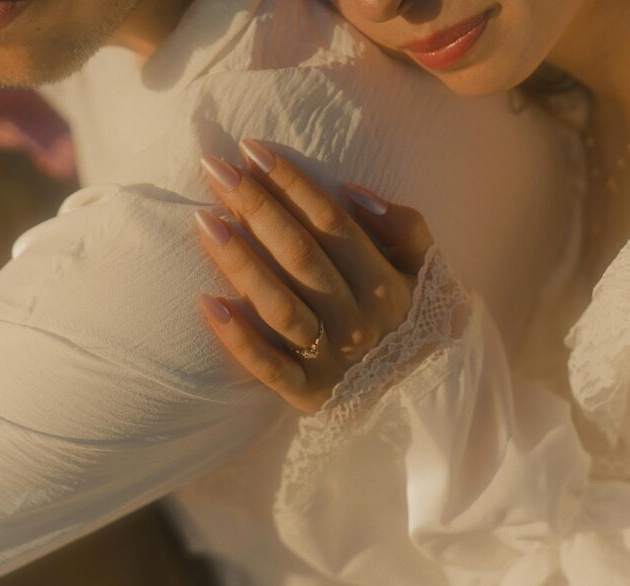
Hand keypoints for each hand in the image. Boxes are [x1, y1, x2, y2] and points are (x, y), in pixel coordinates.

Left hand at [196, 139, 432, 413]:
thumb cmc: (404, 313)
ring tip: (203, 221)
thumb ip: (406, 228)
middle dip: (255, 207)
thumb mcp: (425, 269)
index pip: (331, 222)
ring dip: (239, 262)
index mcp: (385, 284)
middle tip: (215, 169)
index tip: (252, 150)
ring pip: (279, 305)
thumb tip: (355, 192)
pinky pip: (267, 367)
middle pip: (299, 255)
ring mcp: (331, 359)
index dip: (292, 183)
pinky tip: (207, 303)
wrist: (416, 391)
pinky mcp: (306, 392)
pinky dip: (238, 338)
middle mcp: (358, 320)